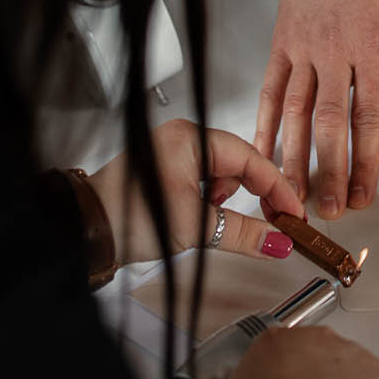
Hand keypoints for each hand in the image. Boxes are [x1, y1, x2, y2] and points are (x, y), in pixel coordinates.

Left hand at [88, 118, 305, 264]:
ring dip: (227, 200)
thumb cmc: (127, 216)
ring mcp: (172, 155)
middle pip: (237, 163)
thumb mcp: (195, 226)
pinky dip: (211, 202)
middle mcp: (182, 140)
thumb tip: (275, 241)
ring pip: (220, 175)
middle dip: (254, 193)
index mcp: (191, 138)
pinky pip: (202, 182)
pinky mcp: (164, 174)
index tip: (293, 211)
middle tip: (273, 220)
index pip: (250, 157)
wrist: (85, 231)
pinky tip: (204, 218)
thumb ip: (243, 232)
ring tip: (217, 221)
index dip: (277, 187)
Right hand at [257, 0, 378, 212]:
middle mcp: (334, 52)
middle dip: (329, 173)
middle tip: (328, 211)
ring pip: (295, 114)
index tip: (365, 195)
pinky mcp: (281, 39)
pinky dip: (266, 124)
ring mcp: (302, 46)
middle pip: (329, 125)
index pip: (369, 118)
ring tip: (293, 196)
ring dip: (294, 160)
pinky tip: (263, 151)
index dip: (366, 163)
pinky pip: (271, 89)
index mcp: (372, 48)